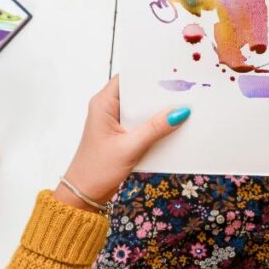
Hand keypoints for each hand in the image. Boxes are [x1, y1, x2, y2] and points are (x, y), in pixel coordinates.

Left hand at [54, 76, 189, 211]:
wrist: (85, 194)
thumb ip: (154, 129)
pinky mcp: (122, 133)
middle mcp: (109, 108)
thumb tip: (179, 112)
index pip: (128, 78)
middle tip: (183, 91)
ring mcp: (115, 121)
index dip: (149, 74)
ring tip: (181, 107)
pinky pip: (142, 122)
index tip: (171, 74)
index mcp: (103, 103)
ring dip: (158, 110)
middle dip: (158, 93)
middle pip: (138, 92)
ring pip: (142, 108)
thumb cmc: (97, 170)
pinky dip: (155, 124)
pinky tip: (171, 126)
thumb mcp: (129, 148)